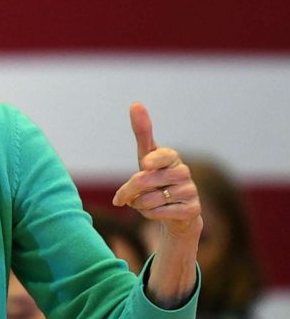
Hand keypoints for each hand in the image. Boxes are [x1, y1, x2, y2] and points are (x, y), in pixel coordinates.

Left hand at [112, 102, 201, 238]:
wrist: (175, 212)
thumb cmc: (156, 180)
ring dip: (139, 205)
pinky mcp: (192, 211)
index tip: (145, 165)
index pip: (160, 155)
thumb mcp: (146, 157)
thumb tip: (136, 103)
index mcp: (171, 157)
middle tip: (126, 197)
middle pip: (143, 181)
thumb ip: (142, 132)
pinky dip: (149, 215)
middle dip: (128, 191)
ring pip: (149, 199)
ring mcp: (191, 191)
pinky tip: (158, 212)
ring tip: (147, 202)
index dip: (150, 161)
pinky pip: (158, 213)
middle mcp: (183, 172)